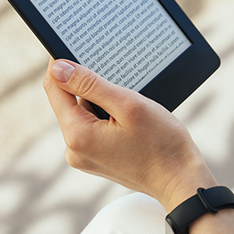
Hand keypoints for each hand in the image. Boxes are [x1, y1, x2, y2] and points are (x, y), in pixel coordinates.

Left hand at [42, 59, 215, 210]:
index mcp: (77, 134)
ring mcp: (83, 157)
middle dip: (91, 88)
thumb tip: (57, 67)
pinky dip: (106, 118)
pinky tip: (128, 123)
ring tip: (130, 112)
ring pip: (82, 113)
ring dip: (102, 103)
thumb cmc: (161, 144)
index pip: (54, 87)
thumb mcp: (128, 104)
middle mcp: (73, 149)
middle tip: (121, 88)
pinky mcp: (94, 159)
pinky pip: (92, 127)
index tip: (84, 55)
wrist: (179, 179)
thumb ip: (89, 84)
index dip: (65, 66)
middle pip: (68, 101)